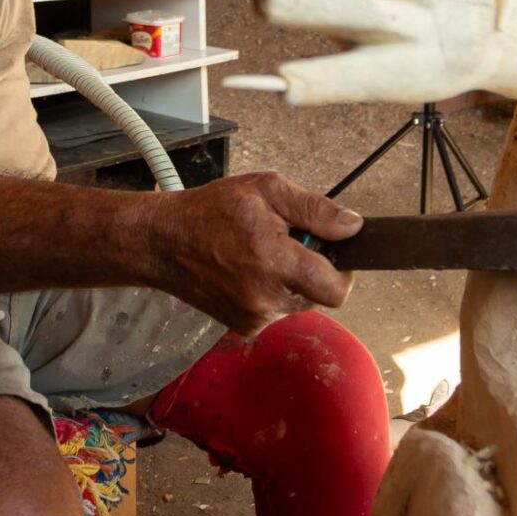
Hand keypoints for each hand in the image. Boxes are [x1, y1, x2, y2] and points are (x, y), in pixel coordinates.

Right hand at [146, 171, 359, 335]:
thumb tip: (353, 226)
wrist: (163, 242)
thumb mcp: (266, 190)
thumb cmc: (210, 211)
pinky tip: (248, 269)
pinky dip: (272, 290)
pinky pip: (276, 310)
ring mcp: (253, 317)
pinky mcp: (244, 326)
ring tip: (260, 252)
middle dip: (313, 268)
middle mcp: (266, 299)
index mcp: (274, 262)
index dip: (344, 269)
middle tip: (285, 241)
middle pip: (320, 295)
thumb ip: (314, 209)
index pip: (336, 289)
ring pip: (299, 302)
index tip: (334, 250)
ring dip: (291, 279)